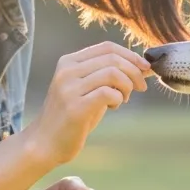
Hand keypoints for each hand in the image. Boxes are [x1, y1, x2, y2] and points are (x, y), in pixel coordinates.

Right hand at [25, 41, 151, 167]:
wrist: (45, 143)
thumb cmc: (71, 116)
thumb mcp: (86, 89)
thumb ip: (107, 75)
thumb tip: (142, 67)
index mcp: (68, 62)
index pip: (107, 47)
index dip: (131, 55)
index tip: (145, 68)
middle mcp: (67, 71)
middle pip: (113, 59)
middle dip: (134, 71)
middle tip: (140, 87)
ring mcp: (69, 89)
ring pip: (113, 74)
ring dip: (127, 86)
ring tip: (123, 99)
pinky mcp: (75, 108)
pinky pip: (108, 93)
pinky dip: (118, 99)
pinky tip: (113, 107)